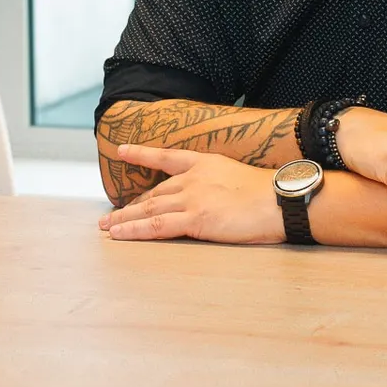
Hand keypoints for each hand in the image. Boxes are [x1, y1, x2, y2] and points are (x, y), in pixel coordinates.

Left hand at [97, 144, 284, 244]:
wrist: (281, 201)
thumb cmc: (269, 194)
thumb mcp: (238, 177)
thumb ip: (218, 184)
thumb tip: (212, 198)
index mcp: (205, 163)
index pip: (167, 157)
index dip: (142, 154)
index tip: (122, 151)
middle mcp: (193, 178)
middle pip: (154, 192)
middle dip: (131, 205)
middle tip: (110, 215)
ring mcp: (192, 198)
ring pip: (149, 208)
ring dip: (124, 218)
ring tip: (106, 227)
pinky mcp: (195, 219)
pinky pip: (156, 225)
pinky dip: (134, 230)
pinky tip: (120, 234)